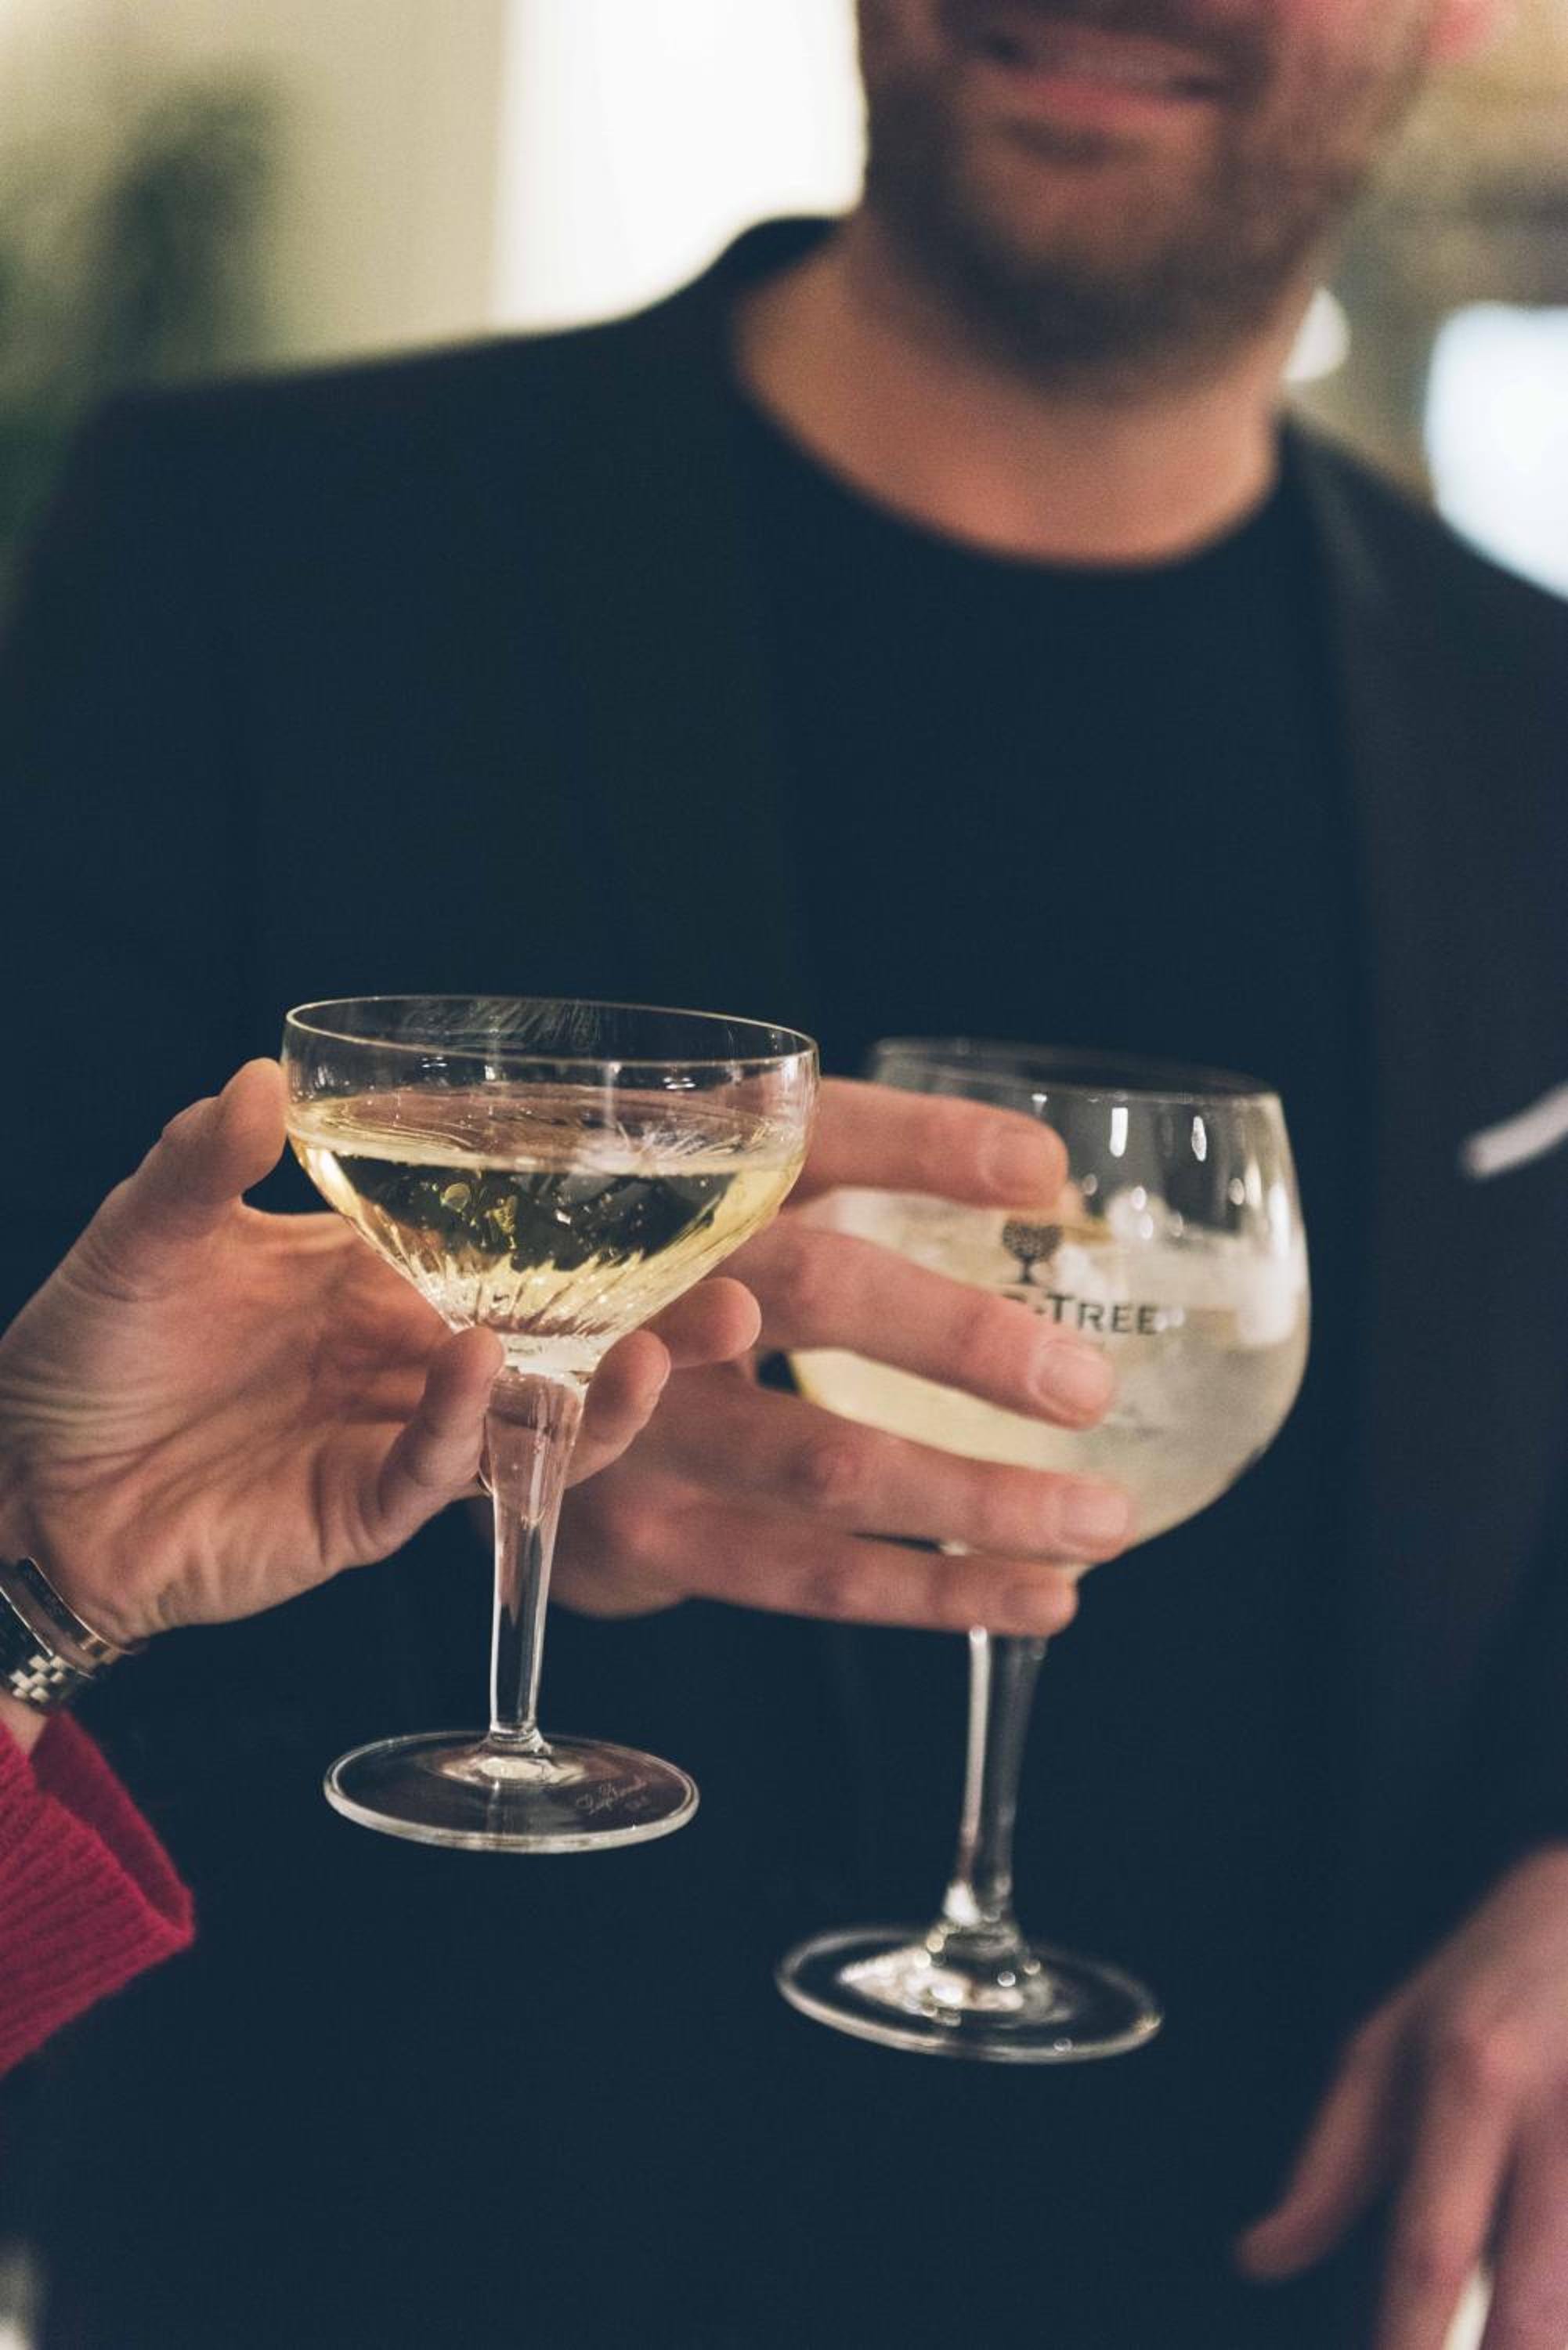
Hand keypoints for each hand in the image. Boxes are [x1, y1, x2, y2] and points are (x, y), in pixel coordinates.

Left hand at [0, 1061, 758, 1650]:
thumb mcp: (143, 1232)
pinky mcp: (351, 1516)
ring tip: (658, 1355)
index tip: (682, 1199)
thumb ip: (206, 1159)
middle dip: (649, 1332)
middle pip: (552, 1347)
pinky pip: (429, 1477)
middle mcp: (399, 1358)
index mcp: (371, 1279)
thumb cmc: (82, 1350)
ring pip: (520, 1426)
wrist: (14, 1482)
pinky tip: (483, 1372)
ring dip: (594, 1397)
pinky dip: (463, 1429)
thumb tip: (264, 1070)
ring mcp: (385, 1440)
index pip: (508, 1250)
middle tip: (743, 1307)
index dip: (594, 1237)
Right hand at [553, 1076, 1129, 1633]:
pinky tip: (1036, 1594)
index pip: (809, 1135)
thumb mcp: (733, 1197)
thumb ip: (871, 1168)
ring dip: (978, 1499)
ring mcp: (633, 1420)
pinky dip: (933, 1591)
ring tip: (1101, 1517)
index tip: (1037, 1175)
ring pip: (825, 1461)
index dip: (924, 1146)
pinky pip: (806, 1576)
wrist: (482, 1405)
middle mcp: (644, 1284)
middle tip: (1086, 1385)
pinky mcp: (642, 1537)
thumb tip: (1046, 1176)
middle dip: (961, 1343)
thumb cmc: (661, 1282)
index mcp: (679, 1177)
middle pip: (811, 1291)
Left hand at [1238, 1845, 1567, 2349]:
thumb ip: (1330, 2162)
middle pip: (1537, 2305)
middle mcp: (1558, 2116)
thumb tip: (1260, 2259)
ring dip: (1542, 2328)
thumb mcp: (1390, 2044)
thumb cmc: (1489, 1979)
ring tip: (1495, 2332)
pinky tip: (1544, 2286)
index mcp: (1472, 2081)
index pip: (1432, 2247)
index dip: (1410, 2343)